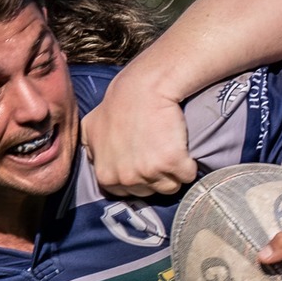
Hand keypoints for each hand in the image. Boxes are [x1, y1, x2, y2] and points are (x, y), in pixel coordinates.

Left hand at [82, 71, 195, 196]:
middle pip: (150, 191)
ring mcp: (149, 172)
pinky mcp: (172, 163)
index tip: (143, 159)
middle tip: (156, 148)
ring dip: (174, 172)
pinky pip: (187, 176)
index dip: (138, 176)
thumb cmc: (120, 103)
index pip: (128, 193)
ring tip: (168, 147)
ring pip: (170, 187)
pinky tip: (181, 148)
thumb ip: (92, 151)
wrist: (144, 88)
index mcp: (106, 176)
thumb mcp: (91, 127)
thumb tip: (94, 161)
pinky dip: (189, 164)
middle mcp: (126, 178)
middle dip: (156, 175)